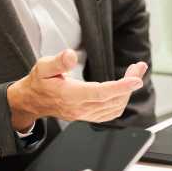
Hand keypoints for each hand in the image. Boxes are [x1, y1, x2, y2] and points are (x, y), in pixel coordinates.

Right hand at [7, 49, 146, 130]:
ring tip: (134, 73)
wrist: (32, 101)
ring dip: (128, 91)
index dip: (120, 87)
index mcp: (70, 95)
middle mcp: (80, 108)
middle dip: (130, 82)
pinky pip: (111, 113)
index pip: (100, 93)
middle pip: (113, 98)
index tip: (136, 80)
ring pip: (115, 106)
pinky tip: (125, 88)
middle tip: (139, 67)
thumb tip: (71, 54)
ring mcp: (85, 114)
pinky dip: (122, 100)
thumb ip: (58, 61)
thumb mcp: (43, 67)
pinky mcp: (88, 116)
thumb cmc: (39, 82)